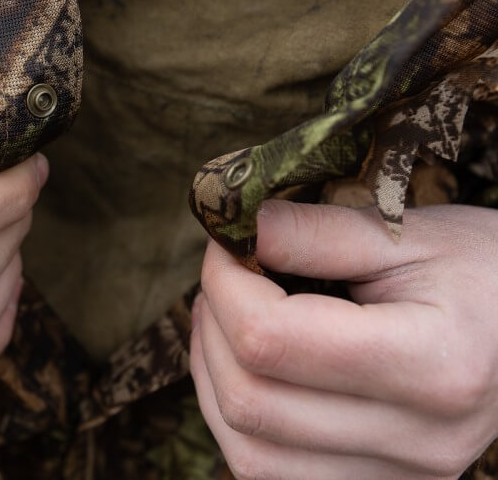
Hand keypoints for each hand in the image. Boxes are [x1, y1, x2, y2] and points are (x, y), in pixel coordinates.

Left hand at [191, 200, 497, 478]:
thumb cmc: (482, 273)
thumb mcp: (410, 234)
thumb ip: (318, 232)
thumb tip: (236, 225)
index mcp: (434, 364)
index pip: (270, 338)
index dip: (224, 285)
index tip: (226, 245)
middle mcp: (419, 439)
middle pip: (250, 400)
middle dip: (211, 328)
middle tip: (223, 278)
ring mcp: (402, 474)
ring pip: (249, 453)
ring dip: (214, 379)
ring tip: (225, 321)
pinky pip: (272, 473)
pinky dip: (239, 420)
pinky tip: (246, 370)